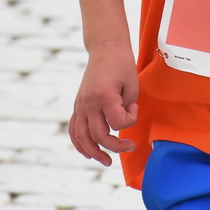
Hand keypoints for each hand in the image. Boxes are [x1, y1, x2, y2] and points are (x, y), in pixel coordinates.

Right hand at [69, 41, 139, 164]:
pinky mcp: (78, 105)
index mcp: (104, 95)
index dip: (131, 120)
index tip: (135, 108)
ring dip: (94, 152)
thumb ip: (127, 108)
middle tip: (130, 146)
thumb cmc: (122, 65)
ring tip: (107, 161)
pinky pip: (74, 129)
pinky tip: (89, 153)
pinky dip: (79, 143)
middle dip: (116, 146)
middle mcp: (89, 102)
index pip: (118, 122)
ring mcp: (80, 104)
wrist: (105, 48)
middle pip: (99, 135)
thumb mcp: (131, 85)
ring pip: (82, 137)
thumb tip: (121, 126)